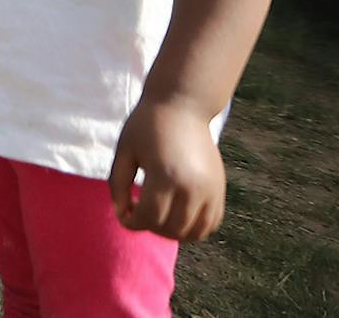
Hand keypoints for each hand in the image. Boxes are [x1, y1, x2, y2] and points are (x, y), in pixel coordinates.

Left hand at [109, 96, 226, 240]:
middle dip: (149, 226)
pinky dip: (194, 228)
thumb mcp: (125, 151)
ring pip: (193, 233)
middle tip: (139, 212)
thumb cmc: (147, 125)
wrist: (183, 105)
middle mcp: (192, 187)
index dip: (131, 222)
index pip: (148, 218)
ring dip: (172, 231)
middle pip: (170, 229)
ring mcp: (210, 190)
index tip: (124, 214)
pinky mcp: (220, 189)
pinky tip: (178, 215)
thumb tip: (121, 214)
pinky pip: (210, 224)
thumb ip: (118, 184)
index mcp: (165, 176)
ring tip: (159, 215)